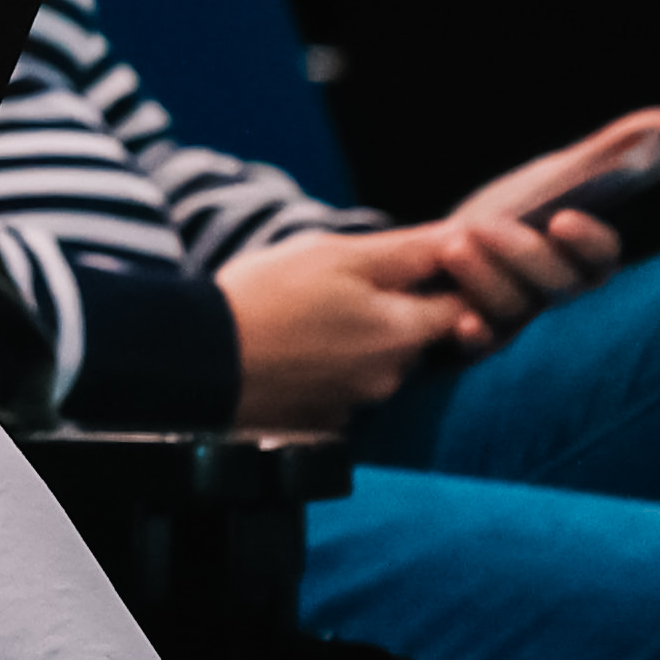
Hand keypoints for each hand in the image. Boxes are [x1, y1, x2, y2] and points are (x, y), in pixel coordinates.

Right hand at [218, 229, 504, 427]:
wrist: (198, 359)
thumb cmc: (267, 296)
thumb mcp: (334, 253)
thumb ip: (406, 251)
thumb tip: (461, 239)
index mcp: (401, 332)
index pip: (461, 310)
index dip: (446, 283)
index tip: (413, 266)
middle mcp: (391, 377)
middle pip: (418, 338)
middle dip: (397, 311)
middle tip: (344, 284)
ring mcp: (357, 404)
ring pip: (379, 363)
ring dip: (360, 339)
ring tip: (310, 314)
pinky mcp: (324, 421)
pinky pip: (343, 387)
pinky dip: (330, 366)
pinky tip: (294, 346)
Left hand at [434, 105, 659, 321]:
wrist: (454, 246)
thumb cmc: (520, 209)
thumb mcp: (556, 176)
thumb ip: (608, 156)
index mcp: (584, 259)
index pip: (601, 258)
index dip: (588, 242)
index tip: (563, 218)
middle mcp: (557, 295)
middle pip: (556, 286)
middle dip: (523, 255)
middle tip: (486, 225)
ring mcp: (517, 319)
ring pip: (513, 311)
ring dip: (486, 282)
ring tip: (455, 245)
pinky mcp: (477, 334)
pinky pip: (482, 350)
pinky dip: (476, 340)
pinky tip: (462, 324)